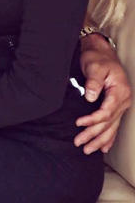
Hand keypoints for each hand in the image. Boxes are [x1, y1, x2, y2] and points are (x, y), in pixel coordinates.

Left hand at [75, 34, 131, 153]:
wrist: (102, 52)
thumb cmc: (98, 58)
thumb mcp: (95, 67)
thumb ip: (93, 83)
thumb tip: (90, 97)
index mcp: (120, 92)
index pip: (106, 112)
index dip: (92, 120)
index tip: (78, 124)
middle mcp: (123, 101)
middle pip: (108, 123)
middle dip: (93, 135)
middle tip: (79, 143)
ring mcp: (121, 105)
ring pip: (111, 127)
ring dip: (99, 140)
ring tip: (88, 150)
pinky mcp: (116, 106)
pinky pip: (114, 125)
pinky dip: (109, 137)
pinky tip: (104, 147)